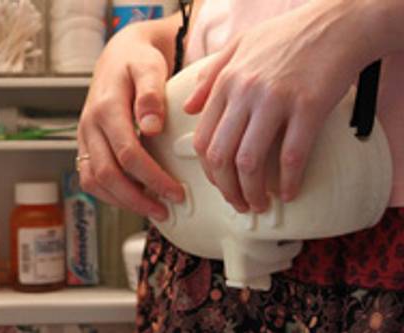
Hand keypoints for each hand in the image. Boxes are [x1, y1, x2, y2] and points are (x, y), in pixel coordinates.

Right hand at [77, 25, 184, 220]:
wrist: (118, 56)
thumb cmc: (138, 62)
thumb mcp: (149, 67)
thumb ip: (151, 95)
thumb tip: (152, 127)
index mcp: (106, 108)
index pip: (128, 154)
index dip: (152, 178)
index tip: (177, 192)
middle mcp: (90, 125)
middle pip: (107, 174)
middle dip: (137, 198)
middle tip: (165, 210)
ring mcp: (85, 136)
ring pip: (94, 181)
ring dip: (121, 201)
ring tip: (152, 210)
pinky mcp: (87, 144)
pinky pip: (90, 178)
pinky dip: (109, 194)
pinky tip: (134, 198)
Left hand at [184, 0, 375, 212]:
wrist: (336, 23)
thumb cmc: (287, 35)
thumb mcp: (238, 46)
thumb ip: (210, 76)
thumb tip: (188, 107)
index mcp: (226, 83)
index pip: (204, 139)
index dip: (208, 172)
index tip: (220, 185)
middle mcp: (245, 94)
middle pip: (221, 156)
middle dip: (226, 190)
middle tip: (238, 204)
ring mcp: (275, 101)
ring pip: (250, 162)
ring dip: (252, 192)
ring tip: (259, 205)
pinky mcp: (308, 107)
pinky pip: (292, 155)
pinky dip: (288, 181)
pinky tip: (289, 193)